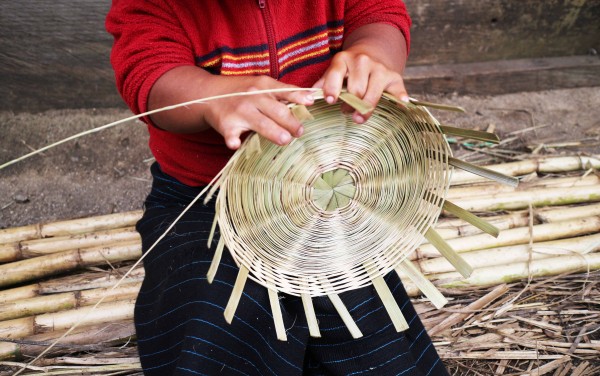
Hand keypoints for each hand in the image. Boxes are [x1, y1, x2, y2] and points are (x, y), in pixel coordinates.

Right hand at [148, 66, 313, 149]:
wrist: (207, 94)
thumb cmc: (241, 91)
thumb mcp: (261, 85)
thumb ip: (283, 92)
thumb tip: (311, 99)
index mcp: (263, 86)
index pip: (285, 91)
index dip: (298, 96)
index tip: (310, 102)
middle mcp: (253, 97)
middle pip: (276, 111)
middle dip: (290, 122)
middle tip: (300, 132)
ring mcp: (239, 111)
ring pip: (260, 123)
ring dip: (273, 132)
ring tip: (286, 140)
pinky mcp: (226, 125)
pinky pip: (230, 134)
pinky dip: (232, 139)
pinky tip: (235, 144)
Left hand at [312, 24, 408, 122]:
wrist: (371, 53)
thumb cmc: (347, 70)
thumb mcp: (333, 71)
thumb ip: (322, 84)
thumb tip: (308, 98)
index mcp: (342, 60)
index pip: (336, 74)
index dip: (332, 89)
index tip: (330, 101)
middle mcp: (362, 61)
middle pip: (355, 90)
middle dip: (350, 105)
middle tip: (345, 112)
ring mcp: (380, 69)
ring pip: (372, 95)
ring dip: (365, 110)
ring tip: (358, 117)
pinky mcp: (394, 77)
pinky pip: (398, 91)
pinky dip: (400, 98)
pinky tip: (401, 105)